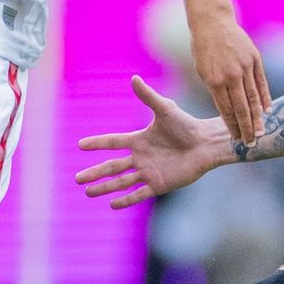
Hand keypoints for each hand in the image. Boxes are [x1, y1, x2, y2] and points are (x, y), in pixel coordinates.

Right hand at [76, 75, 231, 208]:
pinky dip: (126, 200)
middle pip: (112, 167)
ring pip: (121, 182)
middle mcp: (140, 157)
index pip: (113, 142)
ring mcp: (148, 172)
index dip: (97, 143)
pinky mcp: (159, 184)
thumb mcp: (165, 109)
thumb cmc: (187, 125)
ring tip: (88, 192)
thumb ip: (148, 96)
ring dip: (105, 187)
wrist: (206, 144)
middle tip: (77, 178)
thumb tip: (133, 78)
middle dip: (95, 173)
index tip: (80, 145)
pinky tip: (112, 204)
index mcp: (139, 140)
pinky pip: (139, 194)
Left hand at [187, 10, 269, 145]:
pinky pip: (261, 82)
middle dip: (247, 128)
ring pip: (254, 97)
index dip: (232, 126)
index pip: (226, 110)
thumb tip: (230, 110)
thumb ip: (216, 91)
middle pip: (242, 108)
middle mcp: (232, 75)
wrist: (213, 23)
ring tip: (261, 132)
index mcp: (215, 81)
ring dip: (258, 117)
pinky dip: (265, 97)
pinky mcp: (255, 59)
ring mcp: (245, 66)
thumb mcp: (203, 72)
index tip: (236, 139)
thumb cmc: (204, 50)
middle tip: (251, 142)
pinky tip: (268, 110)